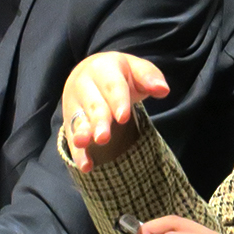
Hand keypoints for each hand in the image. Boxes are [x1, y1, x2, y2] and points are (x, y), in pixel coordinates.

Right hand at [60, 52, 169, 170]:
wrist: (90, 73)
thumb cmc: (120, 74)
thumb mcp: (136, 69)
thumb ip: (149, 77)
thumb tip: (163, 89)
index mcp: (103, 68)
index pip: (112, 86)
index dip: (117, 102)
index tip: (123, 118)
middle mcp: (84, 84)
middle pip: (93, 105)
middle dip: (99, 121)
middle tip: (103, 138)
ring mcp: (74, 103)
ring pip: (78, 120)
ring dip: (82, 134)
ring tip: (85, 144)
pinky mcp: (69, 121)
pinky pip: (71, 137)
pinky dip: (78, 152)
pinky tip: (86, 165)